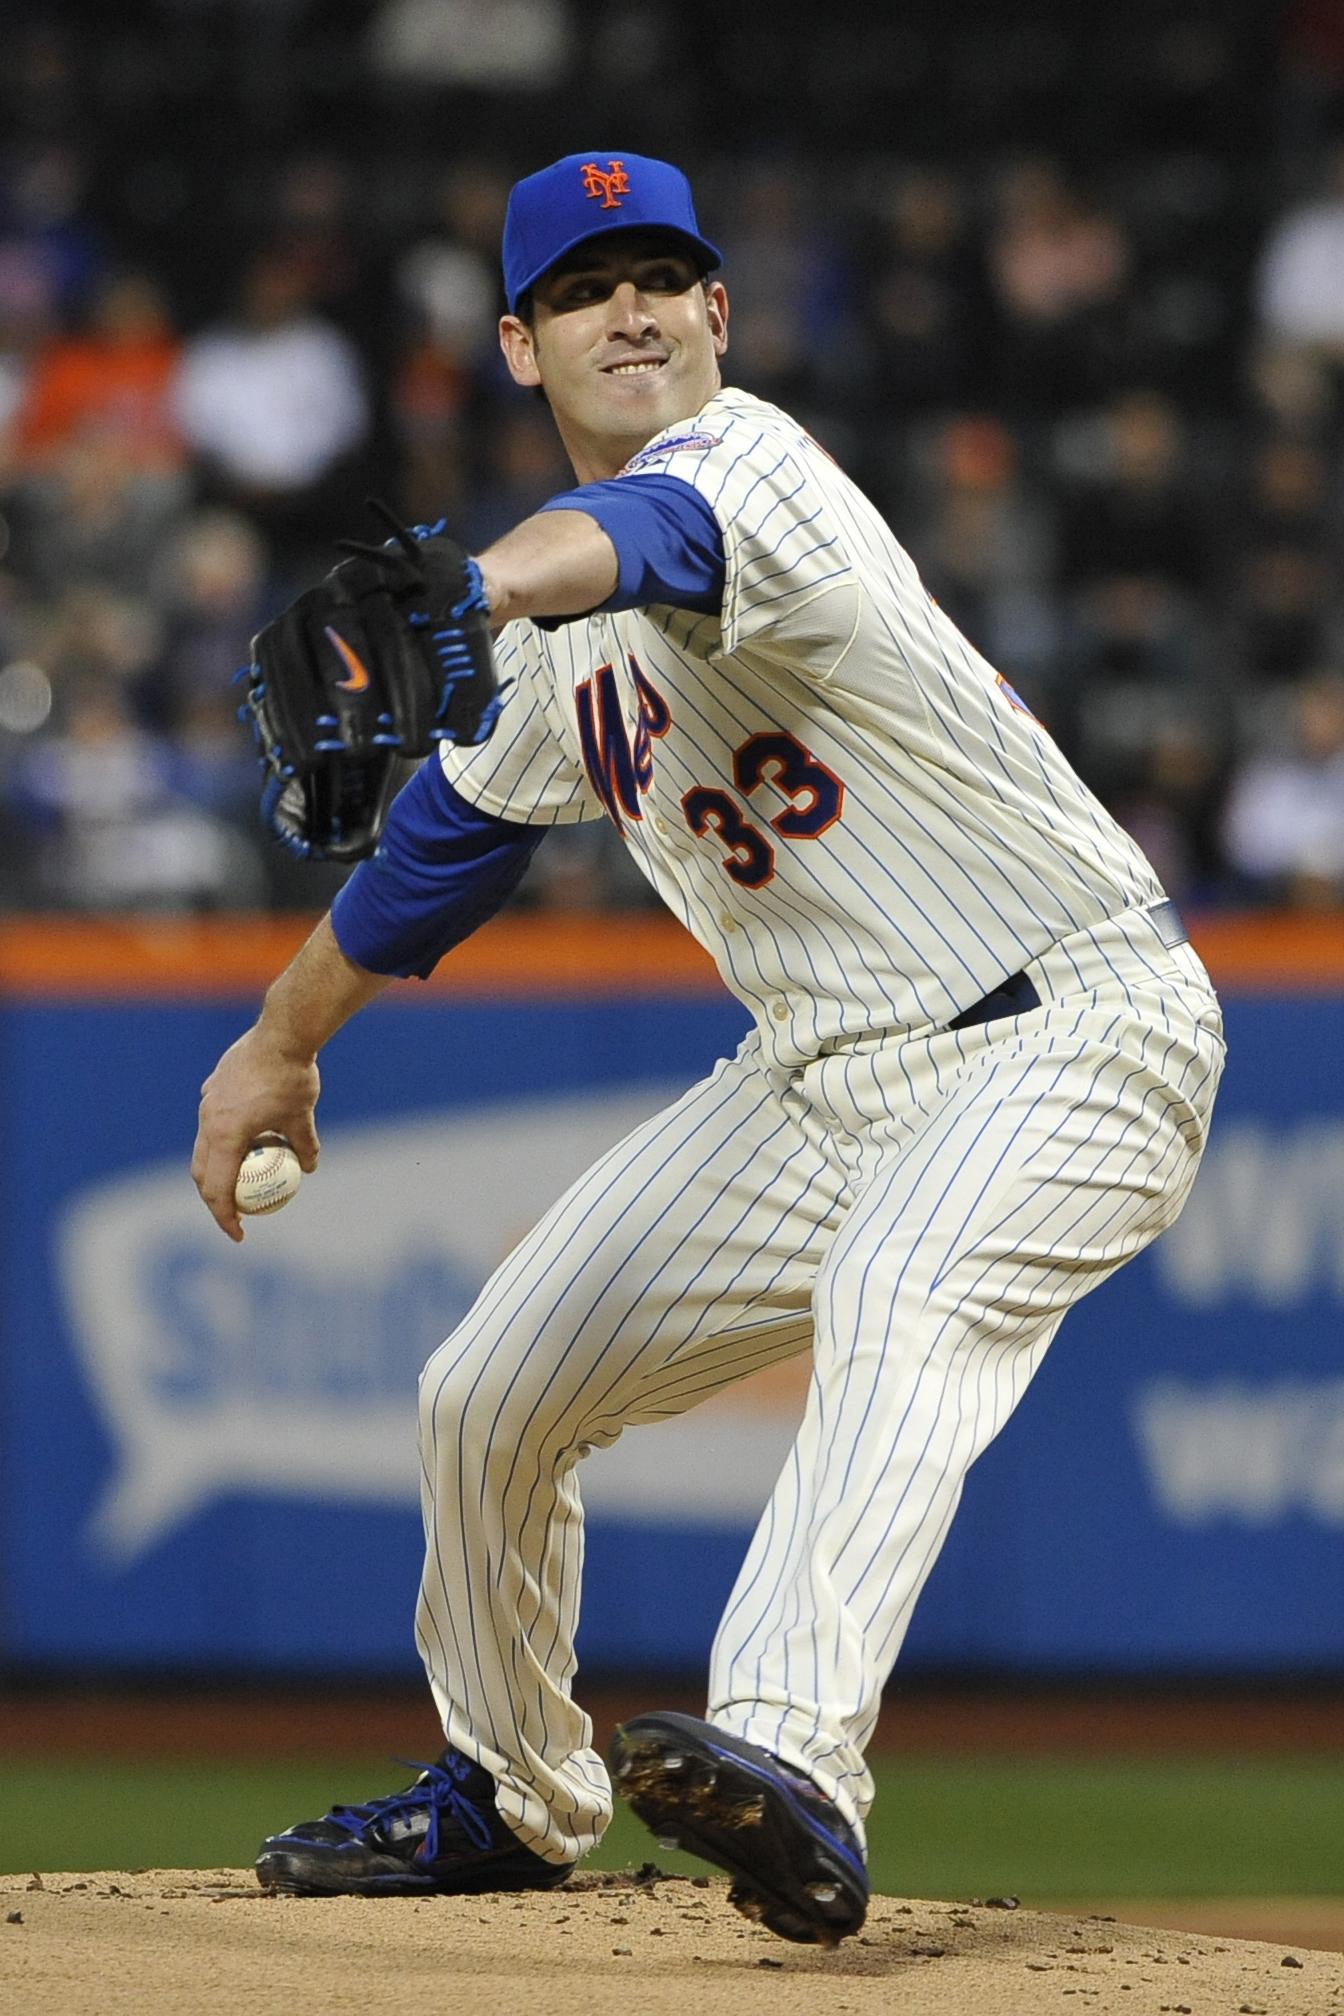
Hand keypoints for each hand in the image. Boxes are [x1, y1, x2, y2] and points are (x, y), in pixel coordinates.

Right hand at [192, 1025, 320, 1241]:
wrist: (281, 1032)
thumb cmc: (293, 1077)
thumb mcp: (302, 1117)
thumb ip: (305, 1146)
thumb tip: (310, 1169)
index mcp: (225, 1135)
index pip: (218, 1190)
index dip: (225, 1218)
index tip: (240, 1234)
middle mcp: (208, 1120)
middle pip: (202, 1172)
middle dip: (214, 1199)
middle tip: (235, 1214)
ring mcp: (207, 1101)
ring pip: (204, 1146)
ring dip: (218, 1168)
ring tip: (240, 1178)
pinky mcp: (213, 1086)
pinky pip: (212, 1120)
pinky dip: (223, 1137)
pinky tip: (246, 1136)